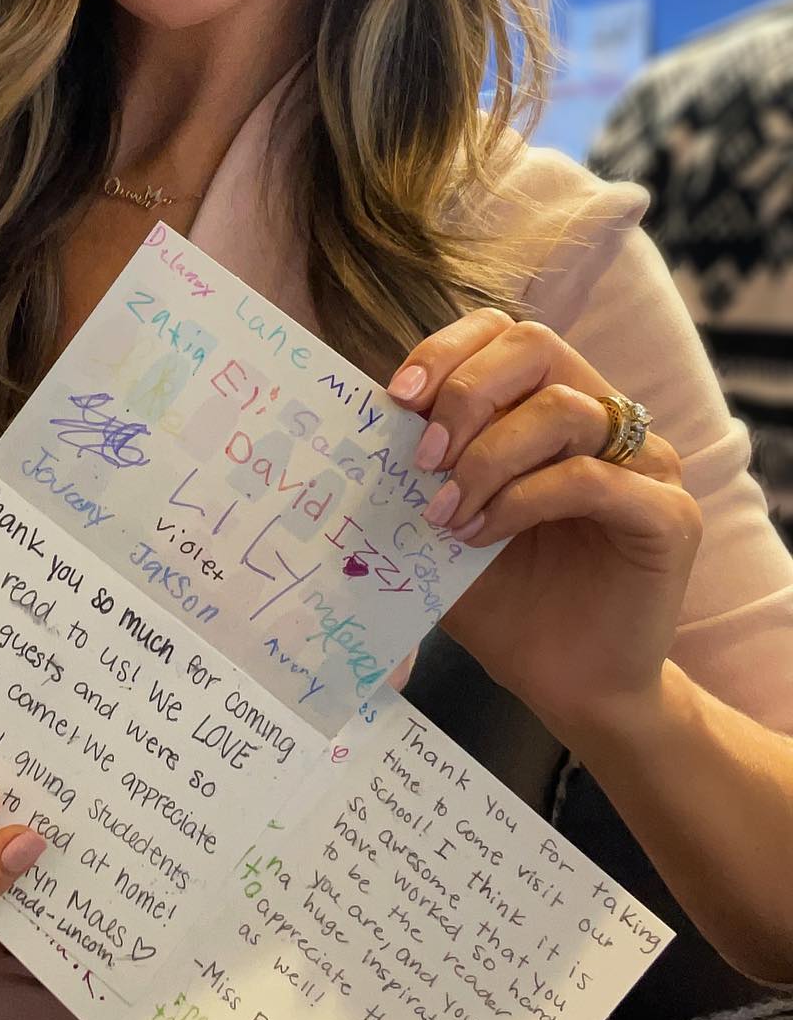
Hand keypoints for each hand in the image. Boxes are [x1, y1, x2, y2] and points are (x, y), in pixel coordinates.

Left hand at [387, 310, 701, 734]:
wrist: (568, 686)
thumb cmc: (505, 600)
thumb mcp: (442, 521)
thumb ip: (415, 469)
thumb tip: (352, 425)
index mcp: (550, 405)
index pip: (503, 333)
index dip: (447, 350)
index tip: (398, 398)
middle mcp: (605, 419)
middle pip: (536, 347)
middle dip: (465, 394)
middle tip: (422, 459)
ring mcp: (646, 462)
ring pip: (562, 410)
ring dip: (487, 458)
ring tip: (446, 514)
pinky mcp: (668, 514)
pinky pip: (591, 478)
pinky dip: (522, 500)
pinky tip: (483, 535)